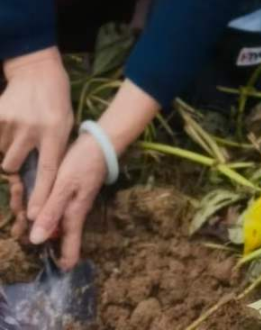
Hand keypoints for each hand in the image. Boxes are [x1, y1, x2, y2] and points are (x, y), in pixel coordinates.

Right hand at [0, 48, 72, 233]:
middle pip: (12, 166)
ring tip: (20, 128)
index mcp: (56, 131)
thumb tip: (44, 187)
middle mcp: (33, 128)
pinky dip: (0, 136)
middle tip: (23, 144)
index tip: (32, 215)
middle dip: (15, 162)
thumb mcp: (64, 124)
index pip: (48, 169)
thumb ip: (53, 151)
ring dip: (6, 147)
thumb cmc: (55, 101)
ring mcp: (13, 121)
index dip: (39, 195)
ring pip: (0, 154)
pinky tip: (11, 122)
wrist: (37, 71)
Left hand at [29, 132, 107, 267]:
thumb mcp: (64, 186)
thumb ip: (51, 212)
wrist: (101, 141)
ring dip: (32, 216)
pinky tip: (27, 192)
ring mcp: (71, 204)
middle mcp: (72, 215)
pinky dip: (38, 205)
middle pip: (53, 238)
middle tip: (18, 215)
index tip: (36, 257)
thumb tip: (35, 241)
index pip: (70, 253)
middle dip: (32, 232)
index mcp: (73, 218)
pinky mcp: (68, 193)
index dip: (57, 262)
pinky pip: (51, 208)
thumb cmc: (83, 163)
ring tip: (18, 195)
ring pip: (49, 221)